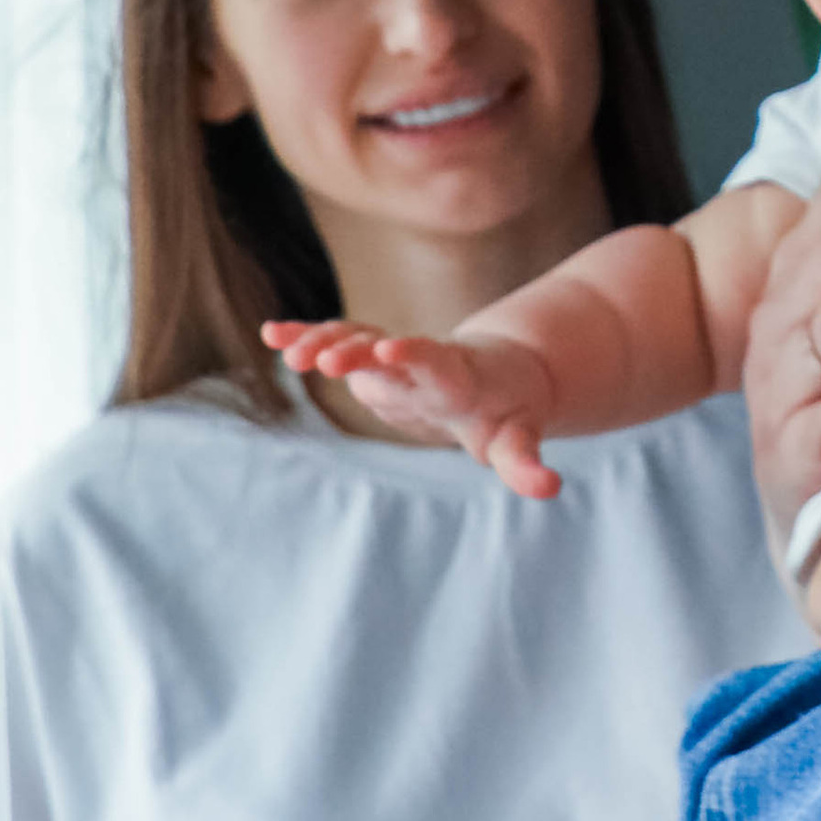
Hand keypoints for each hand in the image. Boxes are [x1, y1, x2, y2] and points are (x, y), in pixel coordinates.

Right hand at [263, 319, 558, 495]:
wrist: (498, 374)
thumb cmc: (508, 410)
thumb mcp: (517, 438)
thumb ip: (525, 462)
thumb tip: (550, 488)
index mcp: (455, 377)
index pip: (434, 361)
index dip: (414, 353)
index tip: (391, 347)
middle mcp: (418, 359)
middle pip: (383, 348)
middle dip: (354, 350)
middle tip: (322, 360)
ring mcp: (391, 354)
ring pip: (354, 338)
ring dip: (321, 340)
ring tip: (285, 348)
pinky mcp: (371, 355)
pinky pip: (336, 340)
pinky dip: (306, 334)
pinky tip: (270, 333)